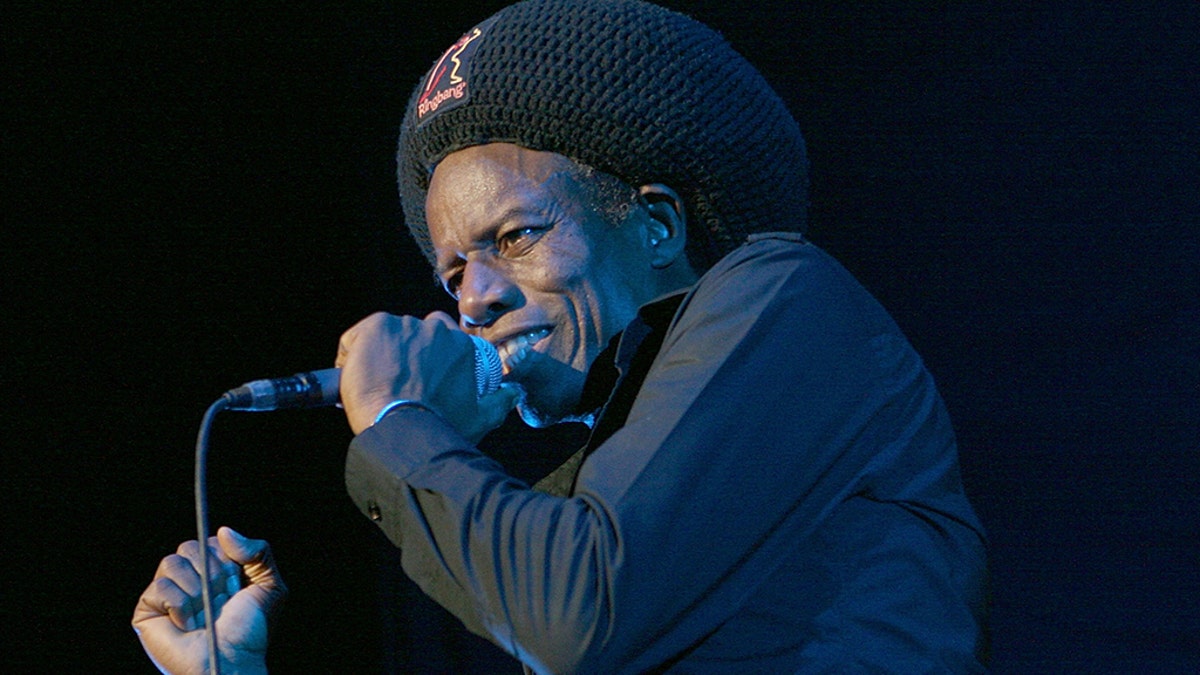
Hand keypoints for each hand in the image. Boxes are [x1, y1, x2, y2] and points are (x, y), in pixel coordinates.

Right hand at [132, 527, 285, 674]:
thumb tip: (224, 531)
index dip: (226, 560)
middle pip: (189, 546)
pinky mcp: (148, 610)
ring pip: (172, 562)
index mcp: (214, 568)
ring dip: (196, 591)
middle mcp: (189, 577)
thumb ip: (258, 551)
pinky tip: (188, 624)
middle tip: (221, 600)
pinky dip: (179, 605)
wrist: (233, 661)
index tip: (236, 584)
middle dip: (212, 574)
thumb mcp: (269, 584)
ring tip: (205, 614)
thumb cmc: (250, 629)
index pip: (212, 540)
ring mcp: (167, 593)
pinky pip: (159, 587)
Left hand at [336, 311, 516, 439]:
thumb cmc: (442, 427)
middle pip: (413, 334)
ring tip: (374, 385)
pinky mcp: (375, 327)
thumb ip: (500, 402)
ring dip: (379, 356)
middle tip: (397, 383)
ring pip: (385, 337)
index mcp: (460, 344)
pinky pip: (356, 338)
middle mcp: (435, 328)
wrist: (404, 429)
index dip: (427, 358)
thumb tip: (513, 393)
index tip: (419, 378)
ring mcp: (404, 325)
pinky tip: (354, 378)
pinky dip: (351, 355)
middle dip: (405, 354)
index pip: (442, 338)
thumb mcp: (480, 418)